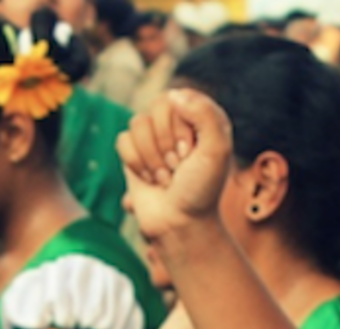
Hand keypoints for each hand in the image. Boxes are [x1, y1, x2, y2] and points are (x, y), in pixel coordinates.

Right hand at [117, 89, 232, 245]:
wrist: (178, 222)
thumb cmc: (201, 190)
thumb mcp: (216, 151)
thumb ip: (205, 114)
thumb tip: (174, 94)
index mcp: (204, 117)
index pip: (180, 98)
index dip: (181, 127)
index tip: (190, 153)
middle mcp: (179, 122)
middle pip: (157, 107)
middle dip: (165, 143)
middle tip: (178, 166)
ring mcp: (155, 136)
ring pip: (137, 123)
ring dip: (152, 157)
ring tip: (166, 176)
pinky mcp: (135, 151)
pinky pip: (123, 140)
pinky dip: (136, 164)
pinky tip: (150, 179)